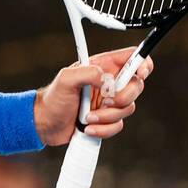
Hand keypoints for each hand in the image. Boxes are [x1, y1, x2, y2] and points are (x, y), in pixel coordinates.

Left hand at [34, 46, 153, 144]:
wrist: (45, 123)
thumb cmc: (53, 98)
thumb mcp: (66, 78)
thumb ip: (88, 73)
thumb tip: (106, 79)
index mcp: (102, 67)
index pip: (132, 58)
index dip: (142, 63)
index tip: (139, 74)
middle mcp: (109, 83)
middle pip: (137, 86)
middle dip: (123, 97)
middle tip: (105, 102)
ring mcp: (109, 102)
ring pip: (129, 108)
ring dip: (108, 116)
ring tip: (88, 117)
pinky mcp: (108, 119)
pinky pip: (119, 125)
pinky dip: (104, 129)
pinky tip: (88, 127)